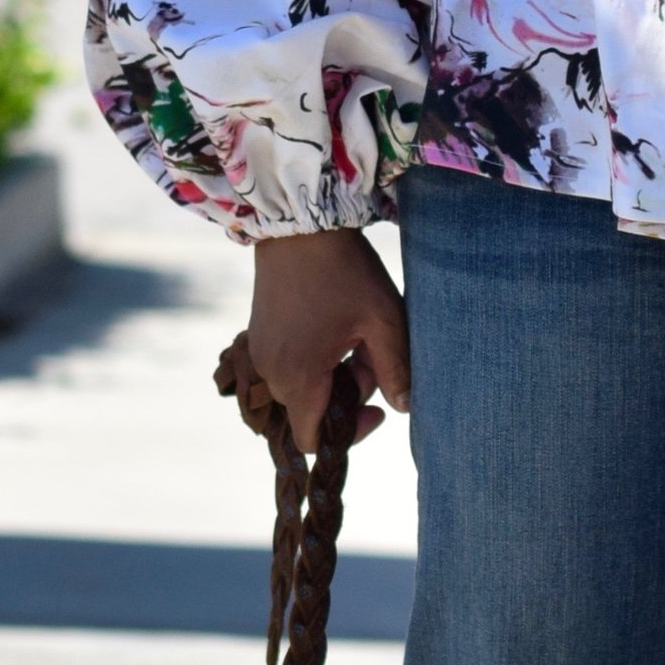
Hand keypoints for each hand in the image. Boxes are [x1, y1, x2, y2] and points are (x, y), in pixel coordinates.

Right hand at [244, 226, 410, 456]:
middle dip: (347, 396)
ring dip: (332, 378)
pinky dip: (315, 362)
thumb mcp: (382, 319)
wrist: (299, 224)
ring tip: (355, 340)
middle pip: (311, 412)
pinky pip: (289, 368)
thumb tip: (405, 407)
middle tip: (370, 356)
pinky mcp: (259, 337)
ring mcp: (260, 355)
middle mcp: (271, 373)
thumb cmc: (344, 271)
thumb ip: (395, 368)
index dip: (350, 434)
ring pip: (301, 389)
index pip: (313, 440)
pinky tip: (335, 331)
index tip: (375, 407)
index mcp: (298, 377)